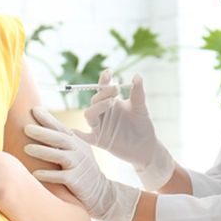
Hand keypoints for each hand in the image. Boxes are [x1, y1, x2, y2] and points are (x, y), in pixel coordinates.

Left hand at [24, 107, 140, 220]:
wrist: (100, 192)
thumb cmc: (82, 170)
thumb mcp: (77, 151)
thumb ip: (64, 140)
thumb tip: (46, 125)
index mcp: (76, 142)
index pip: (60, 128)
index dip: (48, 118)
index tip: (34, 109)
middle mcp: (78, 151)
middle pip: (59, 139)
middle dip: (43, 132)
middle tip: (26, 127)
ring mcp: (78, 165)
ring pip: (60, 156)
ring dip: (42, 152)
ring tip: (26, 148)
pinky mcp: (76, 181)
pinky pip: (61, 177)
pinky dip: (48, 175)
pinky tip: (35, 174)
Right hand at [76, 70, 175, 190]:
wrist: (146, 147)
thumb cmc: (142, 126)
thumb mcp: (141, 108)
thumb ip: (138, 93)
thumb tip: (137, 76)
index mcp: (111, 102)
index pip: (103, 89)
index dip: (104, 80)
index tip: (109, 72)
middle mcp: (103, 113)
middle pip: (95, 100)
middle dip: (104, 93)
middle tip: (117, 89)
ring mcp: (100, 126)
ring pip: (89, 114)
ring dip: (97, 107)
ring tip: (111, 102)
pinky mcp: (99, 140)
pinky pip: (86, 137)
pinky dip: (79, 134)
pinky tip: (74, 131)